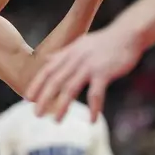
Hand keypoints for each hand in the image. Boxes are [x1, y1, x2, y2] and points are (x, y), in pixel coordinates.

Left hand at [26, 28, 140, 122]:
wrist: (127, 34)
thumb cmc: (103, 41)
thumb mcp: (78, 44)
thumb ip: (62, 53)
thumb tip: (47, 59)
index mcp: (68, 54)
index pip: (47, 71)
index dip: (36, 84)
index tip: (27, 98)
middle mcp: (74, 60)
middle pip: (55, 81)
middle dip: (44, 98)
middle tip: (36, 114)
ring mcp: (88, 66)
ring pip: (71, 88)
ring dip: (62, 105)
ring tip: (56, 120)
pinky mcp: (104, 72)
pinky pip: (96, 93)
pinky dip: (93, 107)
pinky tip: (91, 120)